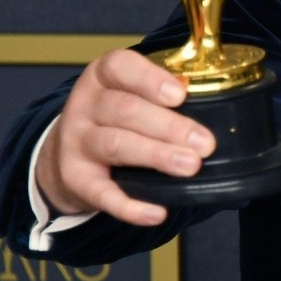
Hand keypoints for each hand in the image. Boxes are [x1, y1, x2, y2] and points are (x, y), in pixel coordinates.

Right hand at [34, 49, 213, 225]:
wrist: (64, 152)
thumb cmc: (115, 116)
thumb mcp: (130, 93)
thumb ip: (164, 94)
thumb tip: (216, 105)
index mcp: (103, 76)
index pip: (120, 67)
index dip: (150, 80)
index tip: (180, 95)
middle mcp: (85, 105)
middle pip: (126, 111)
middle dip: (169, 126)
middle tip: (205, 142)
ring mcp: (76, 142)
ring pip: (117, 145)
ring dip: (157, 156)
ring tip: (191, 166)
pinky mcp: (75, 178)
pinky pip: (101, 194)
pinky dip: (130, 206)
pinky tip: (157, 213)